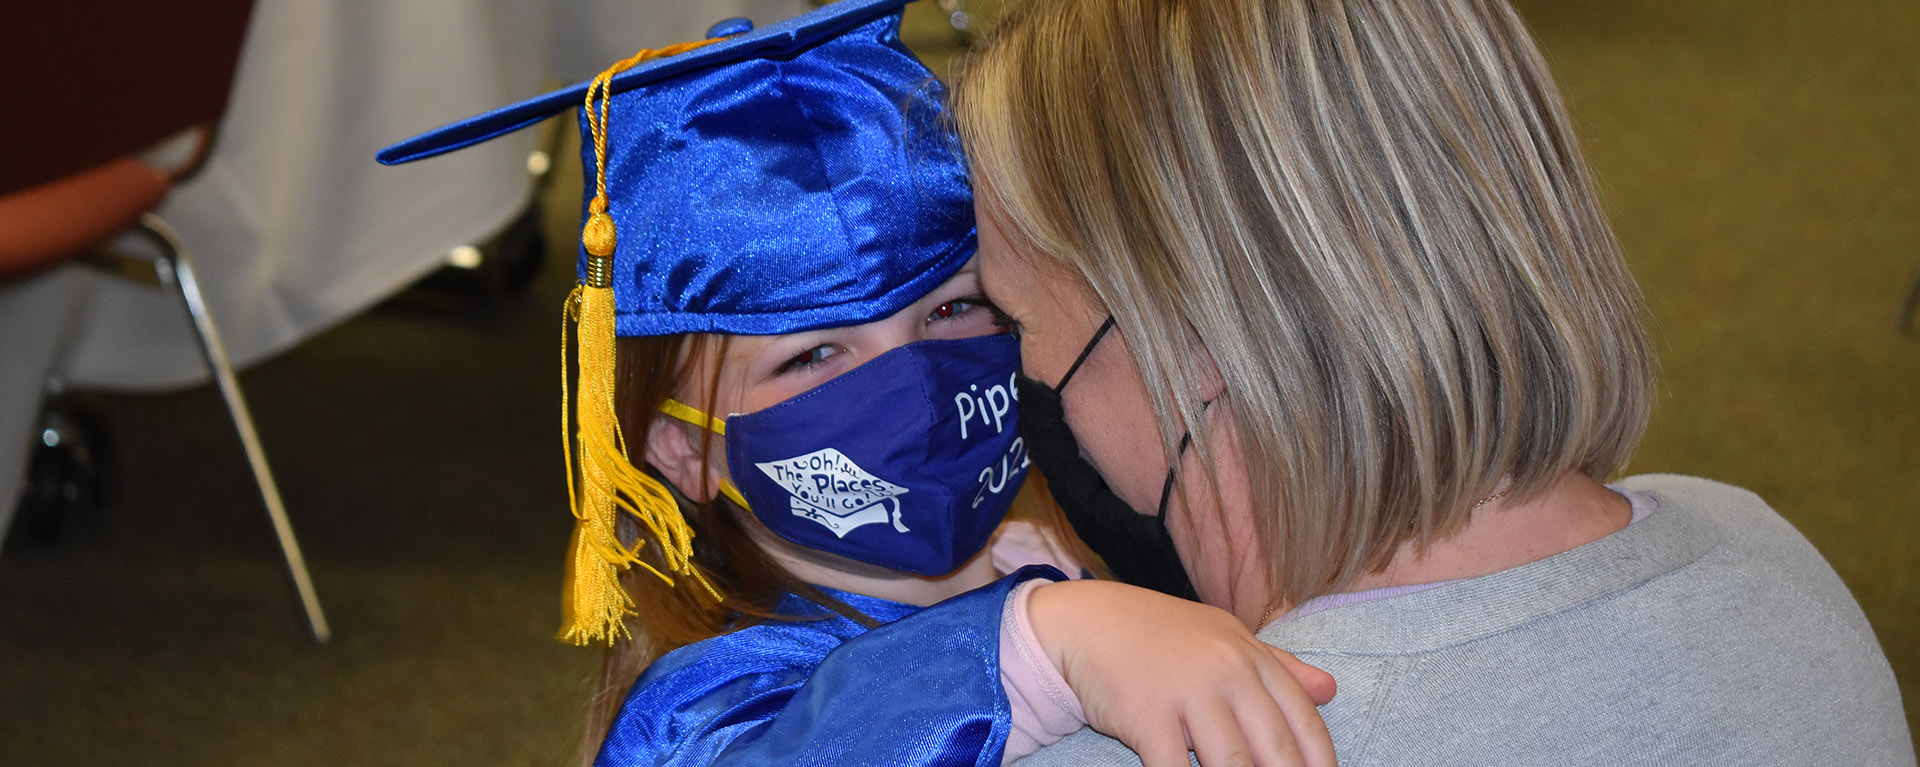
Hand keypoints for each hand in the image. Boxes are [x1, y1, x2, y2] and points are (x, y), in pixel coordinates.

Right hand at [1027, 580, 1335, 766]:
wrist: (1089, 620)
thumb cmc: (1162, 634)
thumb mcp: (1226, 638)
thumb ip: (1279, 666)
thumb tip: (1330, 690)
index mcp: (1252, 659)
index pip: (1305, 723)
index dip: (1320, 765)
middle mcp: (1228, 673)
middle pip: (1276, 750)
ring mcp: (1188, 693)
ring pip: (1233, 764)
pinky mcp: (1147, 715)